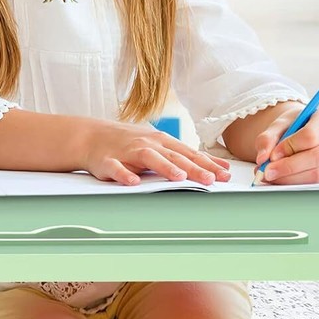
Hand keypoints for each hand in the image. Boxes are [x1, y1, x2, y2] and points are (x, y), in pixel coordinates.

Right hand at [81, 120, 232, 186]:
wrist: (92, 136)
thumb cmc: (130, 143)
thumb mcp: (159, 145)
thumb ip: (185, 156)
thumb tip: (217, 166)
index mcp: (162, 142)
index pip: (189, 153)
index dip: (208, 164)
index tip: (226, 175)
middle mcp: (148, 144)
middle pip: (174, 156)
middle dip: (193, 168)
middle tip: (211, 179)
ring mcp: (128, 151)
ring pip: (149, 158)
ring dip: (164, 167)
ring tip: (178, 177)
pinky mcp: (108, 161)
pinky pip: (117, 168)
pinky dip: (125, 174)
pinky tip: (133, 182)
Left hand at [252, 107, 318, 185]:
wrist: (304, 130)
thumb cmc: (294, 125)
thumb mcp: (278, 125)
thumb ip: (267, 138)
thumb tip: (262, 158)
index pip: (311, 136)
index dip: (290, 147)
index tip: (272, 155)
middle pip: (317, 157)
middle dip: (289, 167)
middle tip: (267, 172)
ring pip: (317, 174)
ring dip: (291, 179)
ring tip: (271, 176)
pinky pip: (316, 183)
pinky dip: (296, 183)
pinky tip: (281, 179)